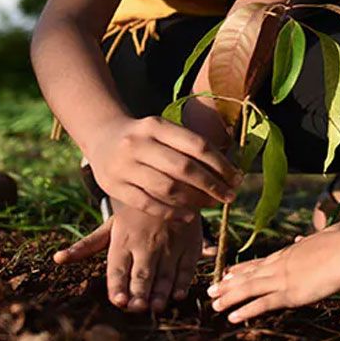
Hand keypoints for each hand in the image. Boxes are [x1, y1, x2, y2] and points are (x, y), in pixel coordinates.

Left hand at [52, 207, 204, 311]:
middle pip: (142, 272)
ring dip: (161, 291)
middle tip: (137, 308)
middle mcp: (146, 243)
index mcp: (123, 240)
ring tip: (156, 306)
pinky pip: (187, 267)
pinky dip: (183, 281)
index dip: (118, 284)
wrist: (167, 186)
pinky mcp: (189, 245)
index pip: (119, 267)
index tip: (118, 301)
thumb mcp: (109, 227)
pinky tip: (178, 295)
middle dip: (140, 291)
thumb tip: (57, 259)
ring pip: (165, 272)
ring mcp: (170, 244)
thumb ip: (85, 246)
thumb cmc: (133, 214)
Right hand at [87, 115, 240, 220]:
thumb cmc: (145, 137)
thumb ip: (190, 147)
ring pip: (167, 188)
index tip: (237, 178)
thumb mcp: (164, 130)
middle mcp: (138, 143)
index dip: (221, 165)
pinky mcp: (114, 187)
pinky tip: (189, 215)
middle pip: (184, 168)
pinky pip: (148, 204)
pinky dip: (171, 212)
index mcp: (156, 125)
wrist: (102, 136)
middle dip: (212, 185)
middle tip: (230, 196)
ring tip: (211, 204)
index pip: (197, 145)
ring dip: (195, 200)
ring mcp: (124, 166)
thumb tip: (230, 172)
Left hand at [206, 231, 339, 322]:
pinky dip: (245, 310)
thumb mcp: (322, 239)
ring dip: (229, 296)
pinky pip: (262, 303)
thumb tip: (304, 237)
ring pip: (248, 288)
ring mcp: (284, 278)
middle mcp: (281, 264)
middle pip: (249, 275)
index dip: (243, 268)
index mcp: (290, 252)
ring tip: (212, 304)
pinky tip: (231, 316)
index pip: (260, 261)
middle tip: (211, 289)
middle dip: (229, 283)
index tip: (228, 272)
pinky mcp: (290, 293)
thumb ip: (309, 242)